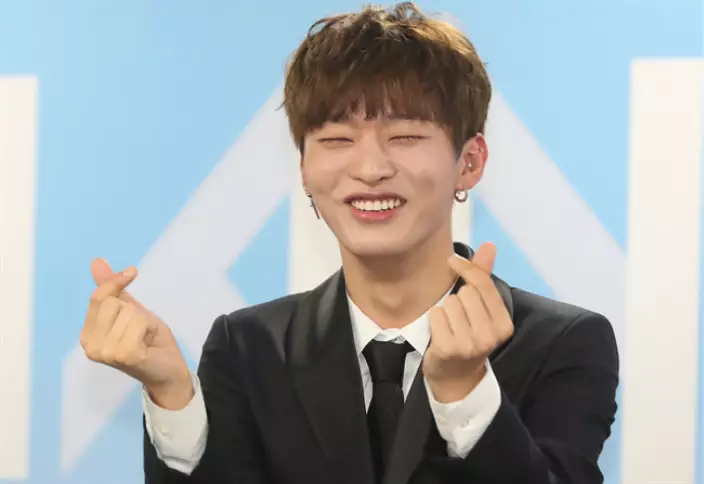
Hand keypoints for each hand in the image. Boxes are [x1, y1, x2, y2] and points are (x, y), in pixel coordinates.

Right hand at [79, 258, 192, 408]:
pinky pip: (138, 323)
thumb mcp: (132, 311)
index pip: (98, 297)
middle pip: (113, 302)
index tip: (133, 272)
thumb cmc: (150, 341)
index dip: (116, 281)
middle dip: (134, 311)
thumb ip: (114, 290)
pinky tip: (147, 345)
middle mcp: (90, 344)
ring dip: (143, 322)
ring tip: (144, 339)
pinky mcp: (122, 355)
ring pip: (128, 312)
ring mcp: (104, 351)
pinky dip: (148, 329)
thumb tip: (97, 261)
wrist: (169, 370)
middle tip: (140, 330)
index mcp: (88, 333)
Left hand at [423, 243, 512, 402]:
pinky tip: (440, 335)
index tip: (452, 261)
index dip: (467, 268)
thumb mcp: (482, 310)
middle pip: (465, 293)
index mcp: (503, 324)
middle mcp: (490, 335)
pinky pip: (436, 315)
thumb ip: (484, 277)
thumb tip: (490, 245)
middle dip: (457, 299)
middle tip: (459, 318)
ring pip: (449, 303)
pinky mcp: (449, 348)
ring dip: (445, 312)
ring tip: (450, 328)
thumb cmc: (468, 336)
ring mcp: (470, 344)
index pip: (484, 284)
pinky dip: (434, 321)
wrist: (456, 377)